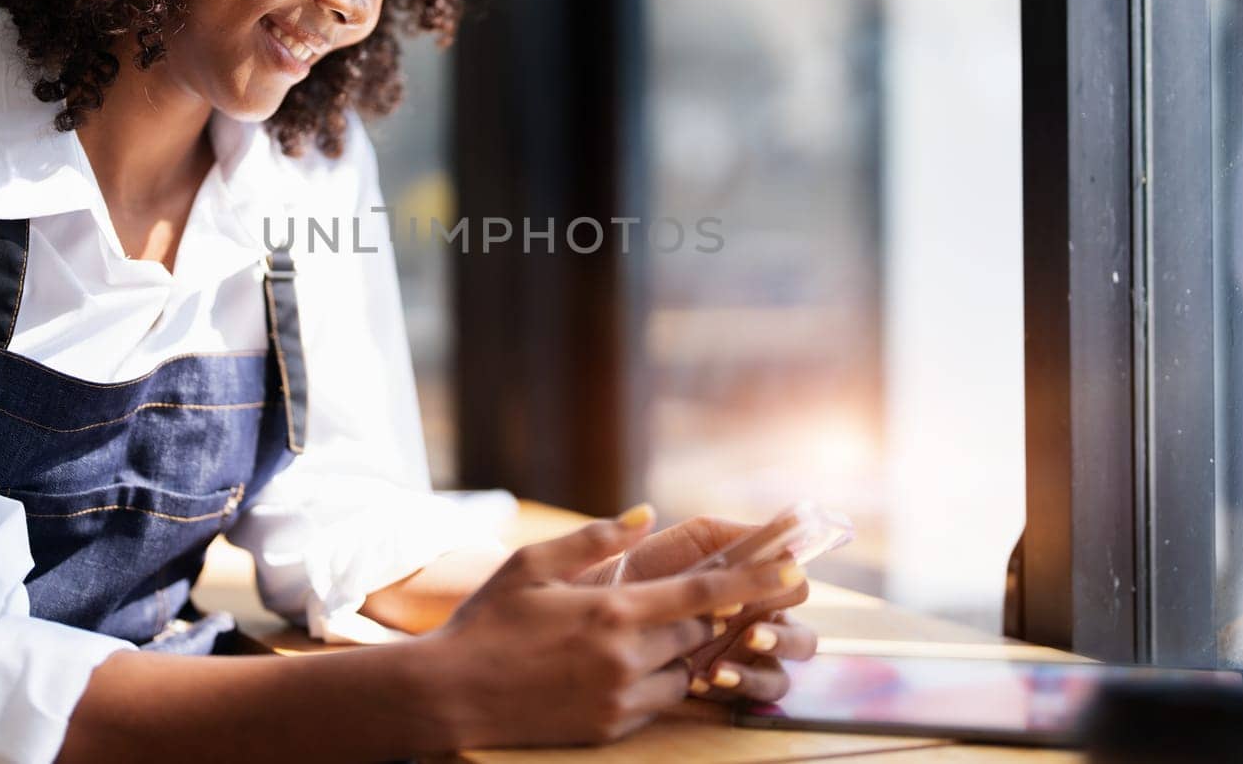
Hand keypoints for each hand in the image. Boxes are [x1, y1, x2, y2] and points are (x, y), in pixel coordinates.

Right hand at [417, 510, 806, 747]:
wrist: (449, 694)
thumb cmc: (486, 621)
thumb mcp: (532, 565)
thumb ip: (594, 538)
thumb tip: (645, 514)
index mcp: (613, 610)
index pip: (705, 593)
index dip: (755, 581)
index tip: (794, 571)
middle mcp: (626, 656)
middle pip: (700, 633)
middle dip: (702, 616)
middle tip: (694, 599)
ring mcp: (620, 697)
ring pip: (684, 671)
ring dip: (680, 651)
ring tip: (647, 633)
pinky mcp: (610, 728)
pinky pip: (659, 702)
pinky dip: (657, 682)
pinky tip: (627, 666)